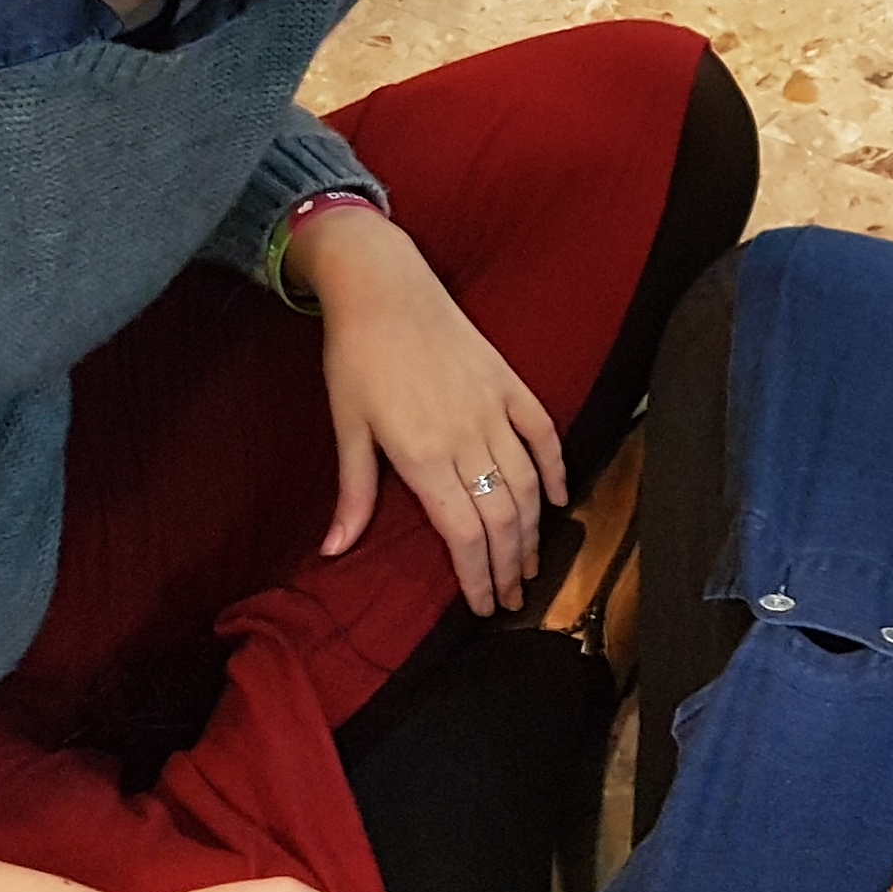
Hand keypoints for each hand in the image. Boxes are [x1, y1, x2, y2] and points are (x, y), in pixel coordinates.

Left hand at [290, 201, 564, 608]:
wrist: (383, 285)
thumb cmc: (355, 355)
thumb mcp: (347, 426)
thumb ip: (354, 492)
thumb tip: (335, 549)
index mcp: (423, 455)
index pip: (464, 534)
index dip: (478, 577)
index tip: (485, 606)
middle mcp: (466, 437)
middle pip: (502, 519)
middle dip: (510, 566)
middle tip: (513, 597)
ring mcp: (494, 408)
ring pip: (526, 485)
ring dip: (533, 531)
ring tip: (532, 563)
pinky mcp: (509, 383)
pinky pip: (543, 433)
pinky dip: (555, 469)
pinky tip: (557, 500)